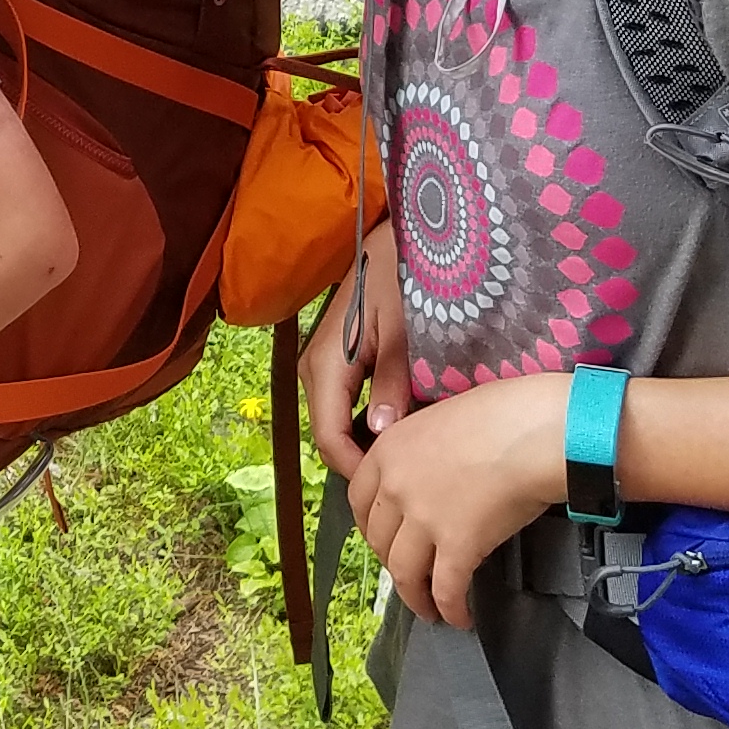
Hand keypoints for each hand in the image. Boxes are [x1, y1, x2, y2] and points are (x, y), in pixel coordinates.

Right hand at [303, 212, 411, 484]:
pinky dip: (368, 422)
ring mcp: (324, 364)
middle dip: (366, 463)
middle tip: (412, 480)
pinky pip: (346, 404)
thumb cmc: (402, 276)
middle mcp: (316, 369)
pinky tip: (402, 427)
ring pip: (338, 422)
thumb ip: (394, 383)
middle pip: (331, 436)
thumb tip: (380, 435)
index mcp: (327, 365)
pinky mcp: (338, 359)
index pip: (330, 439)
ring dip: (368, 444)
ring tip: (410, 459)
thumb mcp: (406, 330)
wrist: (394, 237)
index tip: (397, 492)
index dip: (359, 471)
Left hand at [349, 372, 567, 627]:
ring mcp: (423, 517)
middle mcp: (395, 486)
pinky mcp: (457, 545)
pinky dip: (449, 609)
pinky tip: (460, 617)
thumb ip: (420, 453)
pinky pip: (444, 588)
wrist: (537, 430)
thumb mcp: (440, 421)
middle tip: (409, 576)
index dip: (372, 528)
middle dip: (392, 564)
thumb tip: (428, 478)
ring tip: (429, 610)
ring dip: (415, 598)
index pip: (359, 500)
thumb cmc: (503, 415)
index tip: (384, 541)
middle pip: (378, 540)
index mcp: (388, 450)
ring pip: (404, 572)